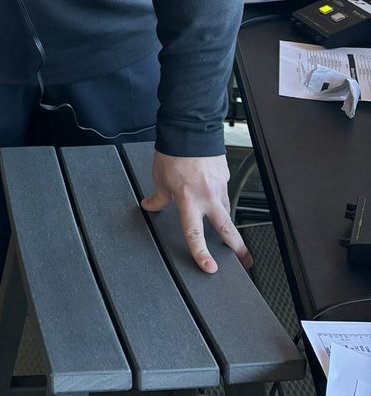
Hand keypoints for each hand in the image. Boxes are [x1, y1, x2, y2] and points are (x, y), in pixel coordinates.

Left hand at [141, 151, 252, 273]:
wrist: (190, 127)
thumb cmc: (174, 151)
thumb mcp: (160, 177)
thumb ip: (159, 197)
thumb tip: (150, 205)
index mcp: (189, 199)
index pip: (194, 233)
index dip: (201, 253)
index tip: (209, 267)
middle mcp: (207, 196)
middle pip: (227, 229)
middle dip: (238, 248)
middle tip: (245, 262)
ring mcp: (220, 186)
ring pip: (226, 210)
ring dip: (226, 221)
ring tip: (227, 232)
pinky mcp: (226, 176)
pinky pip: (223, 192)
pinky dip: (219, 197)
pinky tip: (213, 194)